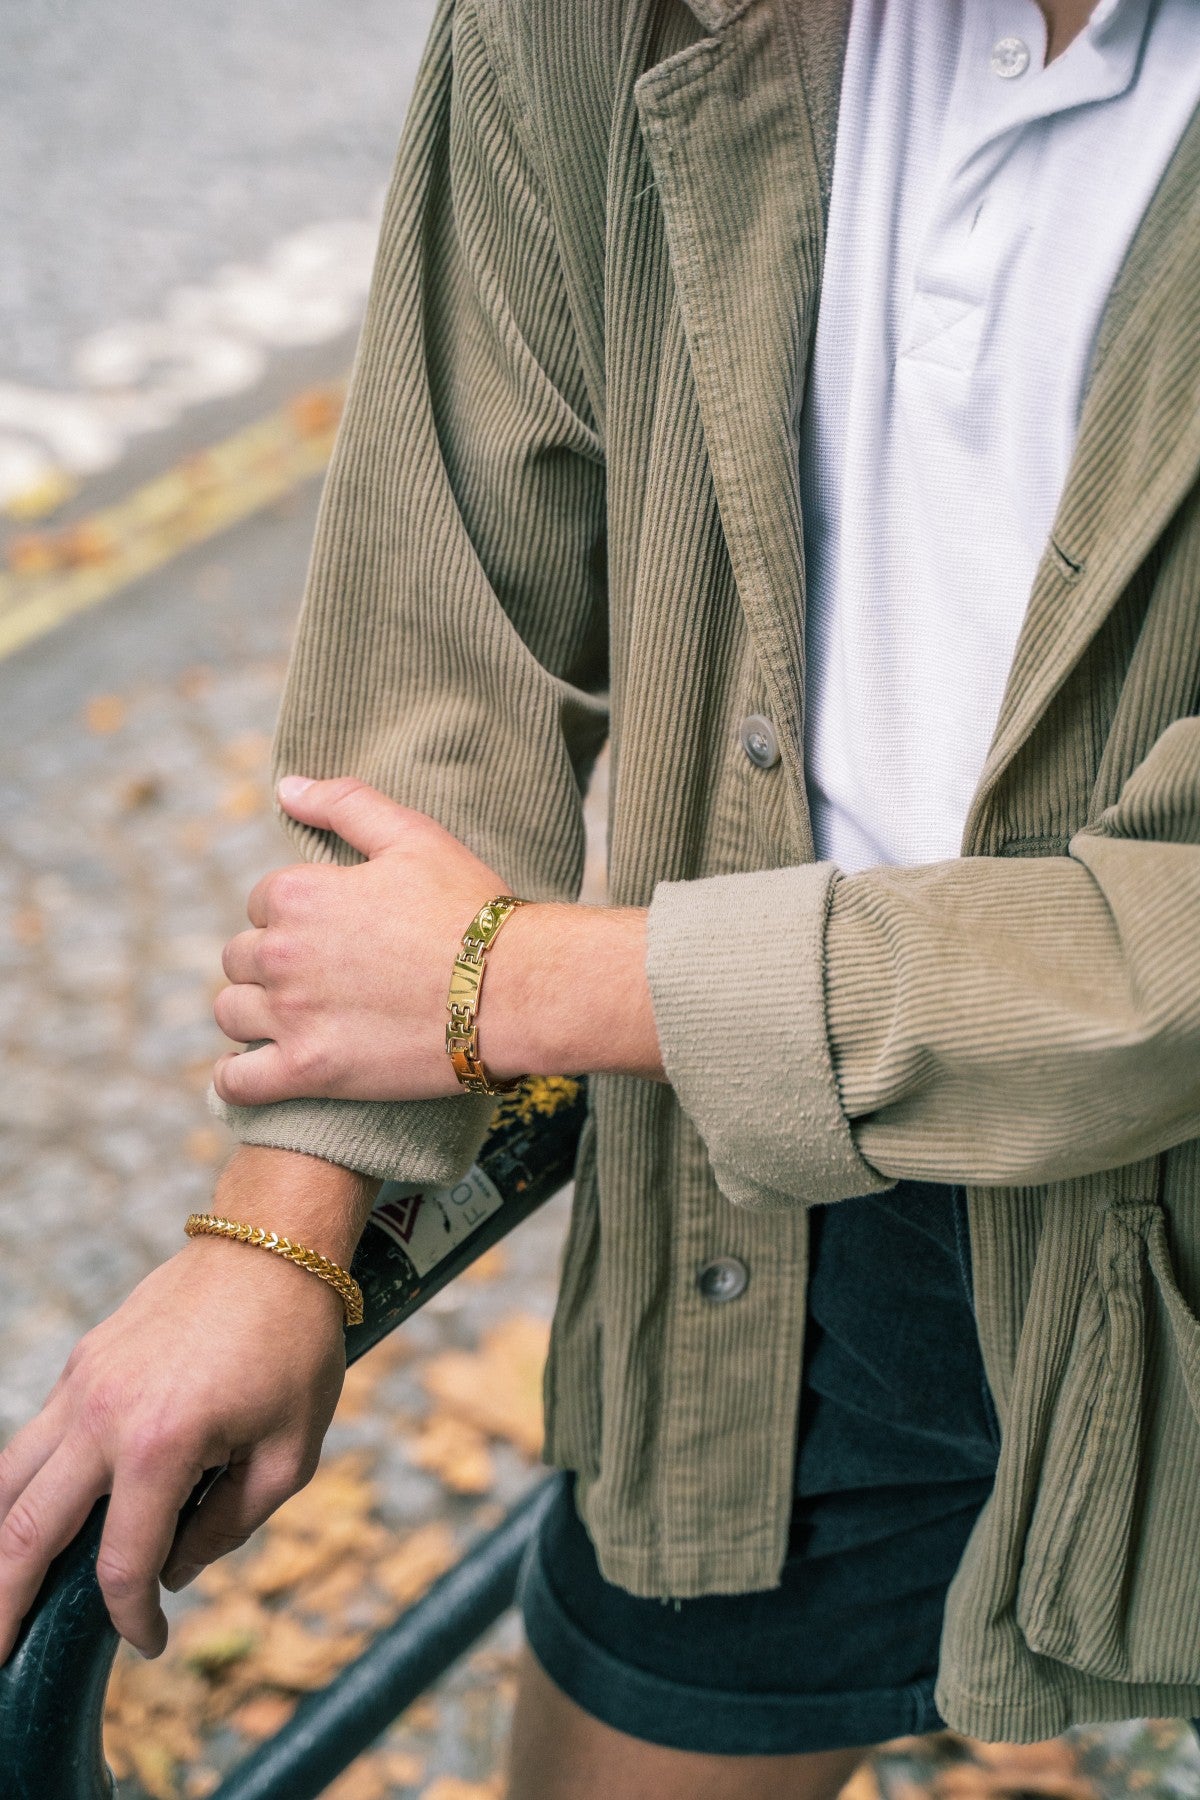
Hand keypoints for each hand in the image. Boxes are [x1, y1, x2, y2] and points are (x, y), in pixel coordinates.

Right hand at [0, 1146, 371, 1661]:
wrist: (274, 1246)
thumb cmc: (296, 1346)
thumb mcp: (292, 1451)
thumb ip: (231, 1523)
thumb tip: (176, 1567)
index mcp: (161, 1446)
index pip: (123, 1565)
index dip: (132, 1619)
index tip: (150, 1641)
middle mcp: (103, 1418)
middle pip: (24, 1534)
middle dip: (5, 1606)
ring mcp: (82, 1386)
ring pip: (8, 1482)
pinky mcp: (81, 1364)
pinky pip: (33, 1439)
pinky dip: (18, 1488)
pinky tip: (24, 1520)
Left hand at [213, 778, 509, 1106]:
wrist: (514, 990)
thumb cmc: (470, 909)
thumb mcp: (414, 836)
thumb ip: (345, 804)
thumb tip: (286, 787)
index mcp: (298, 894)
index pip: (262, 902)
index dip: (296, 913)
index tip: (334, 931)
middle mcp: (282, 953)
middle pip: (241, 957)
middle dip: (272, 962)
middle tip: (320, 974)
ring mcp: (291, 1016)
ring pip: (232, 1012)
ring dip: (254, 1012)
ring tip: (291, 1017)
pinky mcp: (308, 1071)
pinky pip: (238, 1081)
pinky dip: (236, 1077)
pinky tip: (252, 1069)